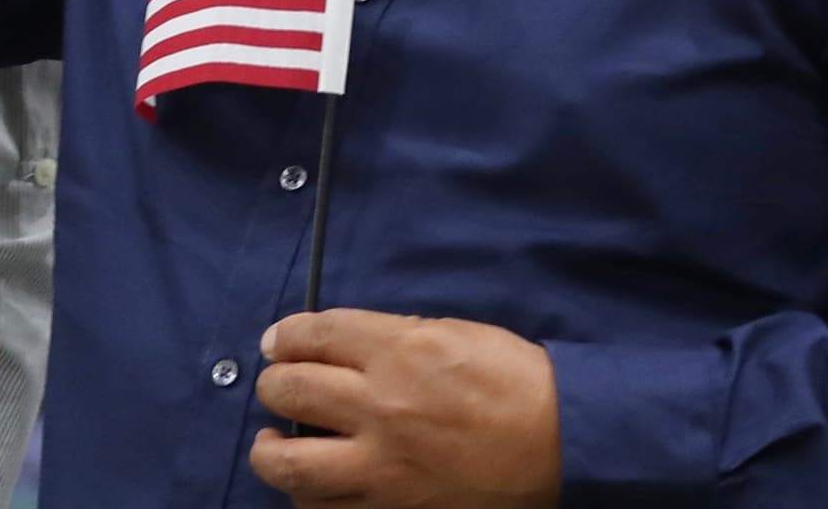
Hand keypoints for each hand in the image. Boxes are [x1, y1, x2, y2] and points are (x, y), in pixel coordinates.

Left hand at [249, 309, 558, 508]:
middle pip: (288, 391)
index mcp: (399, 352)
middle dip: (274, 384)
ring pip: (286, 463)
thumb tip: (340, 346)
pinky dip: (307, 495)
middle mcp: (379, 408)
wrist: (558, 444)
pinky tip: (313, 484)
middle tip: (279, 387)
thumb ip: (391, 338)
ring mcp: (380, 468)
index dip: (286, 336)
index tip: (279, 343)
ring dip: (268, 449)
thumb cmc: (514, 383)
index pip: (313, 335)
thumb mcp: (453, 334)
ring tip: (273, 444)